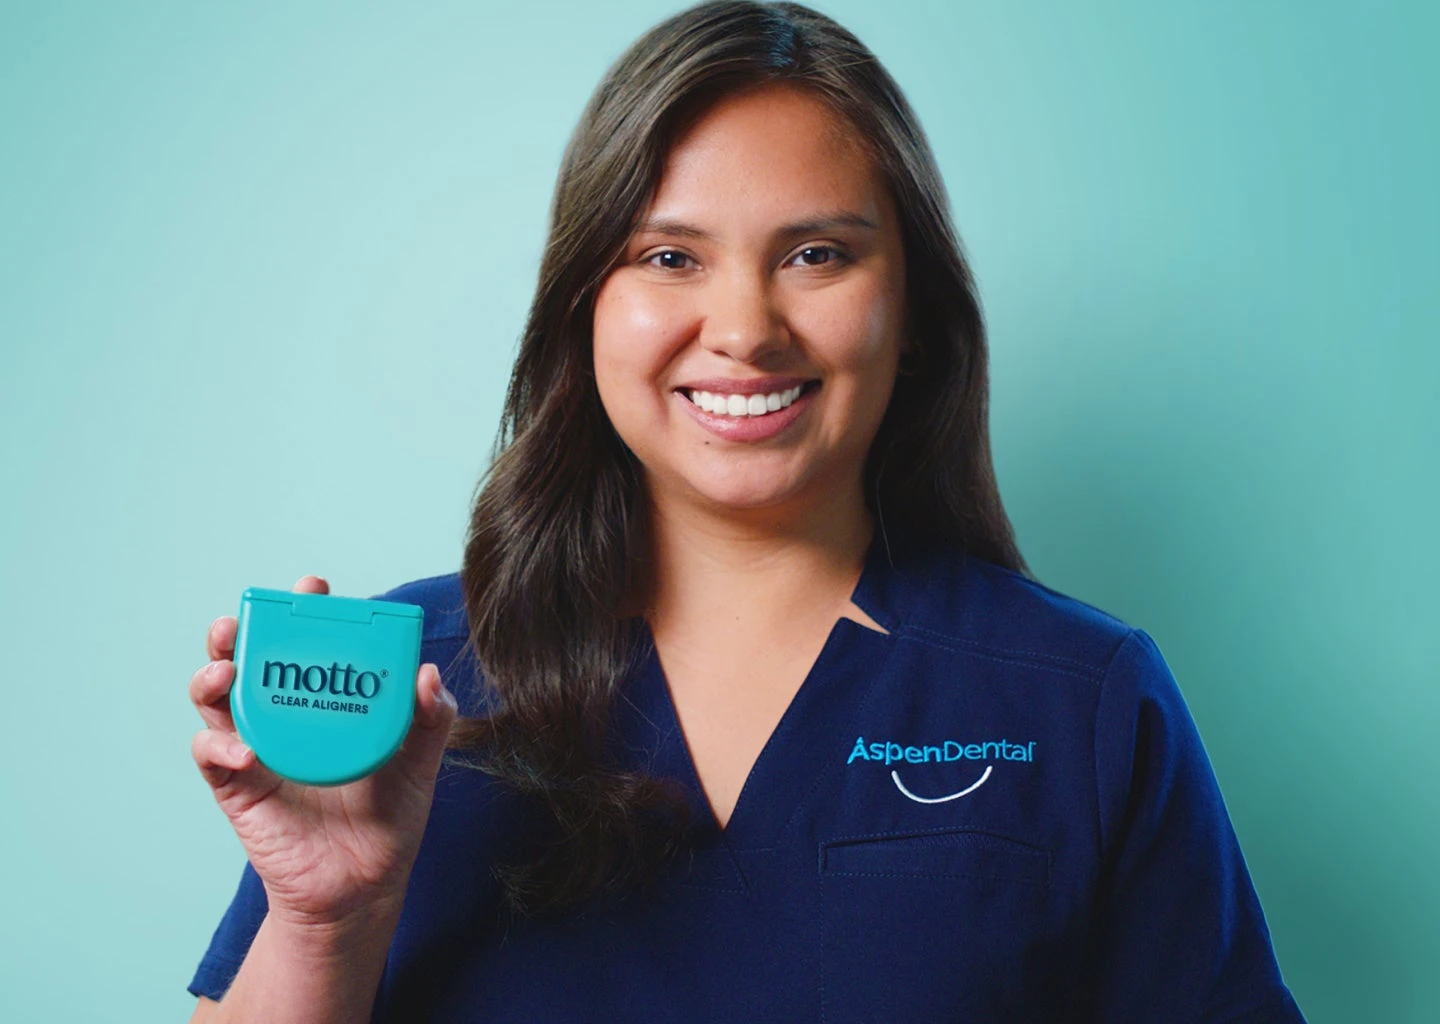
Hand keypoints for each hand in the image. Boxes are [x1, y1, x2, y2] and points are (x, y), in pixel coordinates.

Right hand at [189, 575, 457, 928]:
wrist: (364, 886)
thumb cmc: (390, 818)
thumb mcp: (420, 763)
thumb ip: (430, 718)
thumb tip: (428, 673)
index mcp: (325, 699)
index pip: (307, 641)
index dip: (303, 609)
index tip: (313, 587)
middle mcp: (285, 715)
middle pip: (246, 658)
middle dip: (238, 630)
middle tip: (247, 618)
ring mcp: (254, 749)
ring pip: (214, 699)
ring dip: (211, 676)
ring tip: (225, 670)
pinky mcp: (237, 788)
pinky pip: (212, 757)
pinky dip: (219, 746)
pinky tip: (245, 750)